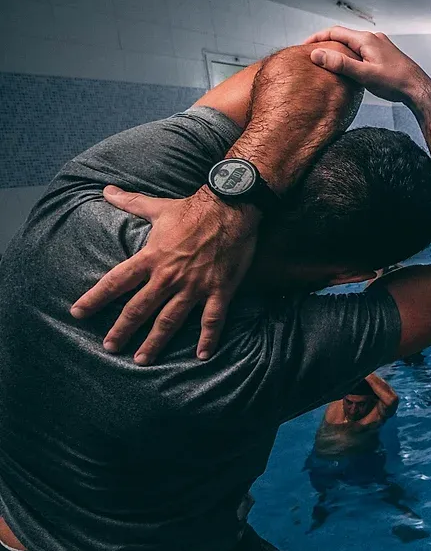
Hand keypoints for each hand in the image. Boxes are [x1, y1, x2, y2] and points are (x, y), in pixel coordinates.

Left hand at [71, 186, 258, 363]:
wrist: (231, 207)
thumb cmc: (194, 208)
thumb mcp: (158, 206)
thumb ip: (131, 202)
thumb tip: (106, 191)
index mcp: (151, 257)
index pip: (116, 281)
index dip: (95, 298)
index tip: (78, 313)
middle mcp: (169, 276)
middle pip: (139, 308)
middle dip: (122, 330)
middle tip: (110, 347)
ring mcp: (195, 285)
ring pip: (170, 320)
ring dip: (155, 342)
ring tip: (142, 360)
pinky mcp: (219, 290)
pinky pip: (212, 319)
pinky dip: (207, 339)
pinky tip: (202, 356)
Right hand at [304, 27, 430, 106]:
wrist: (419, 90)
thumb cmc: (396, 83)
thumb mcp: (364, 75)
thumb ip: (340, 64)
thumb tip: (317, 54)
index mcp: (367, 40)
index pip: (335, 32)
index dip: (317, 38)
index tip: (305, 46)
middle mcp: (374, 38)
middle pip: (344, 36)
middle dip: (327, 43)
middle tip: (313, 54)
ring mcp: (380, 46)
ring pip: (353, 44)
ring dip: (339, 49)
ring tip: (327, 61)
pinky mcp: (384, 55)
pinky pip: (362, 50)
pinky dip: (351, 55)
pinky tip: (348, 67)